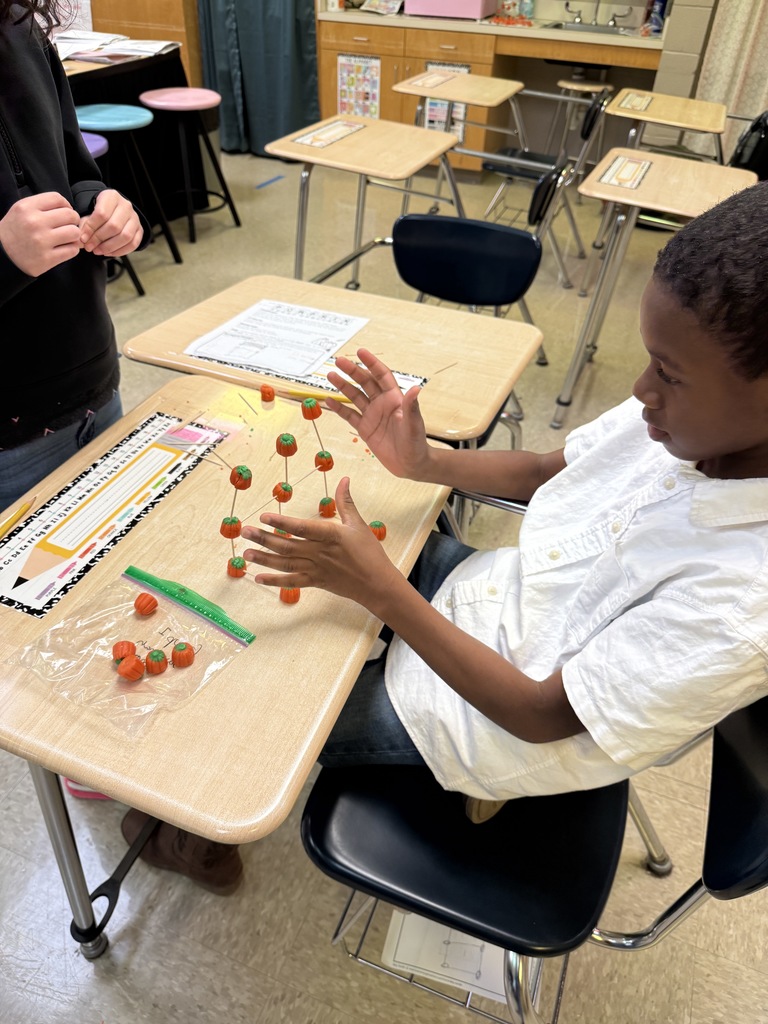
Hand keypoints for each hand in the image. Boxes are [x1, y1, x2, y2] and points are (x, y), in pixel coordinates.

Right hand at [0, 193, 80, 275]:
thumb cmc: (15, 231)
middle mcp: (34, 223)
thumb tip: (68, 208)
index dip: (66, 205)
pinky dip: (72, 249)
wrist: (2, 254)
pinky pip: (73, 250)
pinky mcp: (47, 258)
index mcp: (27, 208)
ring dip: (74, 235)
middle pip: (70, 215)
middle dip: (73, 220)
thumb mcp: (21, 210)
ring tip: (66, 237)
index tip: (65, 211)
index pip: (57, 198)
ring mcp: (41, 241)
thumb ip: (42, 206)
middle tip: (68, 225)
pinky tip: (63, 248)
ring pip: (74, 232)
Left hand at [79, 189, 143, 256]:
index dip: (91, 228)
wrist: (114, 211)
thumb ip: (85, 225)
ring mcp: (135, 218)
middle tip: (89, 247)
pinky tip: (108, 253)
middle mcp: (126, 206)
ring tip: (97, 251)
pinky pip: (133, 244)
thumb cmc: (99, 212)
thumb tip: (81, 241)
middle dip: (99, 239)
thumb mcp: (90, 212)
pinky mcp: (140, 230)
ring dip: (109, 247)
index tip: (83, 238)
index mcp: (112, 196)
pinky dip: (120, 251)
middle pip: (114, 226)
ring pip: (125, 236)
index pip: (102, 214)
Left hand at [241, 477, 401, 609]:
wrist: (377, 583)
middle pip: (287, 545)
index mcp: (330, 535)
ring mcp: (316, 569)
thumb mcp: (358, 524)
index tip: (264, 516)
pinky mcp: (315, 582)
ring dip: (264, 558)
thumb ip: (346, 502)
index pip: (301, 527)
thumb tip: (343, 479)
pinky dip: (274, 581)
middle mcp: (319, 553)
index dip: (281, 522)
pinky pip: (292, 581)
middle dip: (264, 538)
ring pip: (285, 563)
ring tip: (245, 553)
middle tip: (245, 532)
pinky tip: (258, 578)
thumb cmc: (369, 552)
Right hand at [325, 348, 430, 479]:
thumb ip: (411, 406)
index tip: (361, 352)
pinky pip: (349, 415)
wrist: (410, 465)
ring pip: (355, 396)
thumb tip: (416, 388)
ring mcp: (372, 415)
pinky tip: (328, 400)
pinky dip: (339, 408)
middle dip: (353, 371)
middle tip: (339, 361)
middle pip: (365, 382)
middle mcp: (382, 404)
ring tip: (331, 375)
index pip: (382, 376)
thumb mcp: (413, 424)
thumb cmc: (416, 443)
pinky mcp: (364, 429)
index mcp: (395, 399)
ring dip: (343, 386)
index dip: (372, 363)